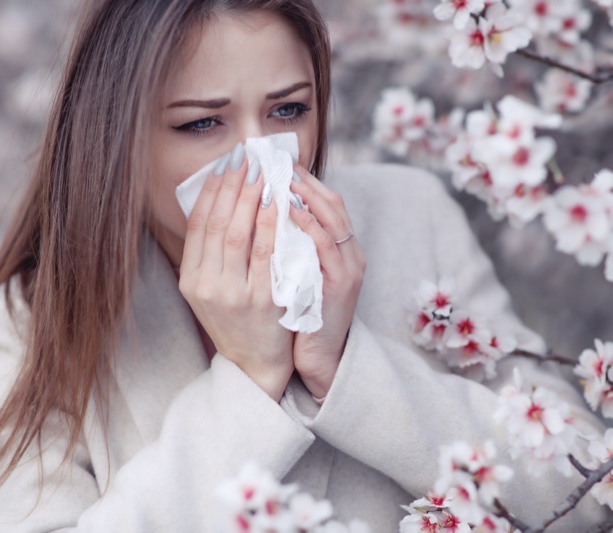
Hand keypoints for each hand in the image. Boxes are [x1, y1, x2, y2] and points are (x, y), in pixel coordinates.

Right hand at [179, 145, 293, 400]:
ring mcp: (233, 294)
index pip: (197, 226)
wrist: (255, 365)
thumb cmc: (236, 321)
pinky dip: (270, 226)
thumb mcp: (210, 291)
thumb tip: (218, 204)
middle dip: (231, 187)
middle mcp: (206, 286)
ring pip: (237, 235)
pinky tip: (277, 204)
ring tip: (261, 174)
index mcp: (190, 280)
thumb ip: (210, 255)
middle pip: (216, 224)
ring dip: (249, 199)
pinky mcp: (261, 301)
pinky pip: (265, 255)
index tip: (224, 166)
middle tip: (245, 159)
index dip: (210, 192)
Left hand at [289, 165, 366, 398]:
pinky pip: (325, 247)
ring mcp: (348, 269)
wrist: (318, 359)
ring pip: (332, 219)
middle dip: (303, 178)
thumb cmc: (302, 316)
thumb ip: (290, 246)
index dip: (303, 179)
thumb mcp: (298, 274)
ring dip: (305, 192)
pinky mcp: (341, 286)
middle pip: (333, 203)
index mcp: (340, 250)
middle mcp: (350, 254)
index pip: (326, 203)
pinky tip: (287, 208)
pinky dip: (308, 223)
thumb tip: (262, 216)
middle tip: (275, 158)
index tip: (275, 161)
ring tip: (279, 174)